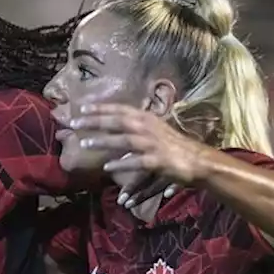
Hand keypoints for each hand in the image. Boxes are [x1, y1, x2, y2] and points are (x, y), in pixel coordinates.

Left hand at [68, 104, 213, 202]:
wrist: (198, 161)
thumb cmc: (174, 146)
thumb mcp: (154, 130)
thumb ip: (136, 127)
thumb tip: (114, 124)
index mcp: (147, 118)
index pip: (120, 109)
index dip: (101, 107)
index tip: (82, 106)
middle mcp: (149, 127)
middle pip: (118, 121)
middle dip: (95, 120)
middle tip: (74, 122)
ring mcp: (154, 144)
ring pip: (125, 140)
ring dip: (103, 141)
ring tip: (84, 142)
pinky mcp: (159, 160)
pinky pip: (137, 162)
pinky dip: (122, 164)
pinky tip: (107, 167)